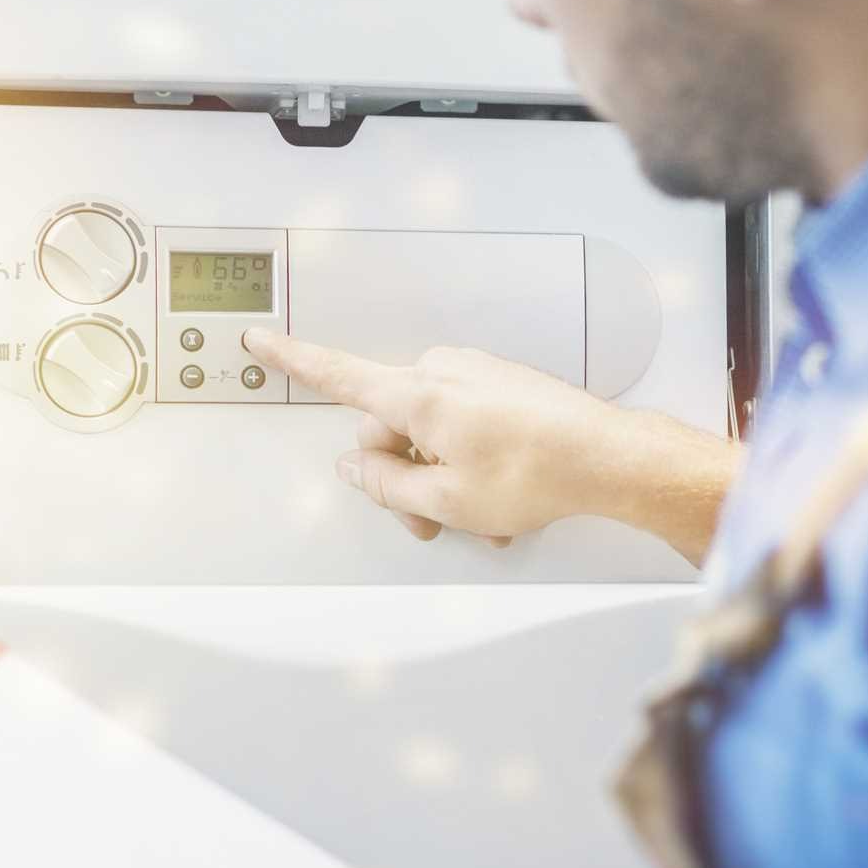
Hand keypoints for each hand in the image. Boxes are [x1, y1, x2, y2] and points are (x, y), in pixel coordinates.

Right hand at [244, 331, 741, 564]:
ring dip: (445, 480)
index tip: (259, 341)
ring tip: (484, 523)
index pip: (338, 375)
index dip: (293, 362)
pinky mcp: (503, 385)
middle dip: (403, 478)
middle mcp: (443, 372)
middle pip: (390, 427)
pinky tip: (504, 508)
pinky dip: (475, 466)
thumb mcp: (446, 500)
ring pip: (432, 433)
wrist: (608, 458)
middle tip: (432, 526)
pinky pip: (467, 425)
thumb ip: (388, 485)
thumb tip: (354, 467)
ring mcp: (477, 376)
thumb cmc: (534, 475)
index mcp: (417, 395)